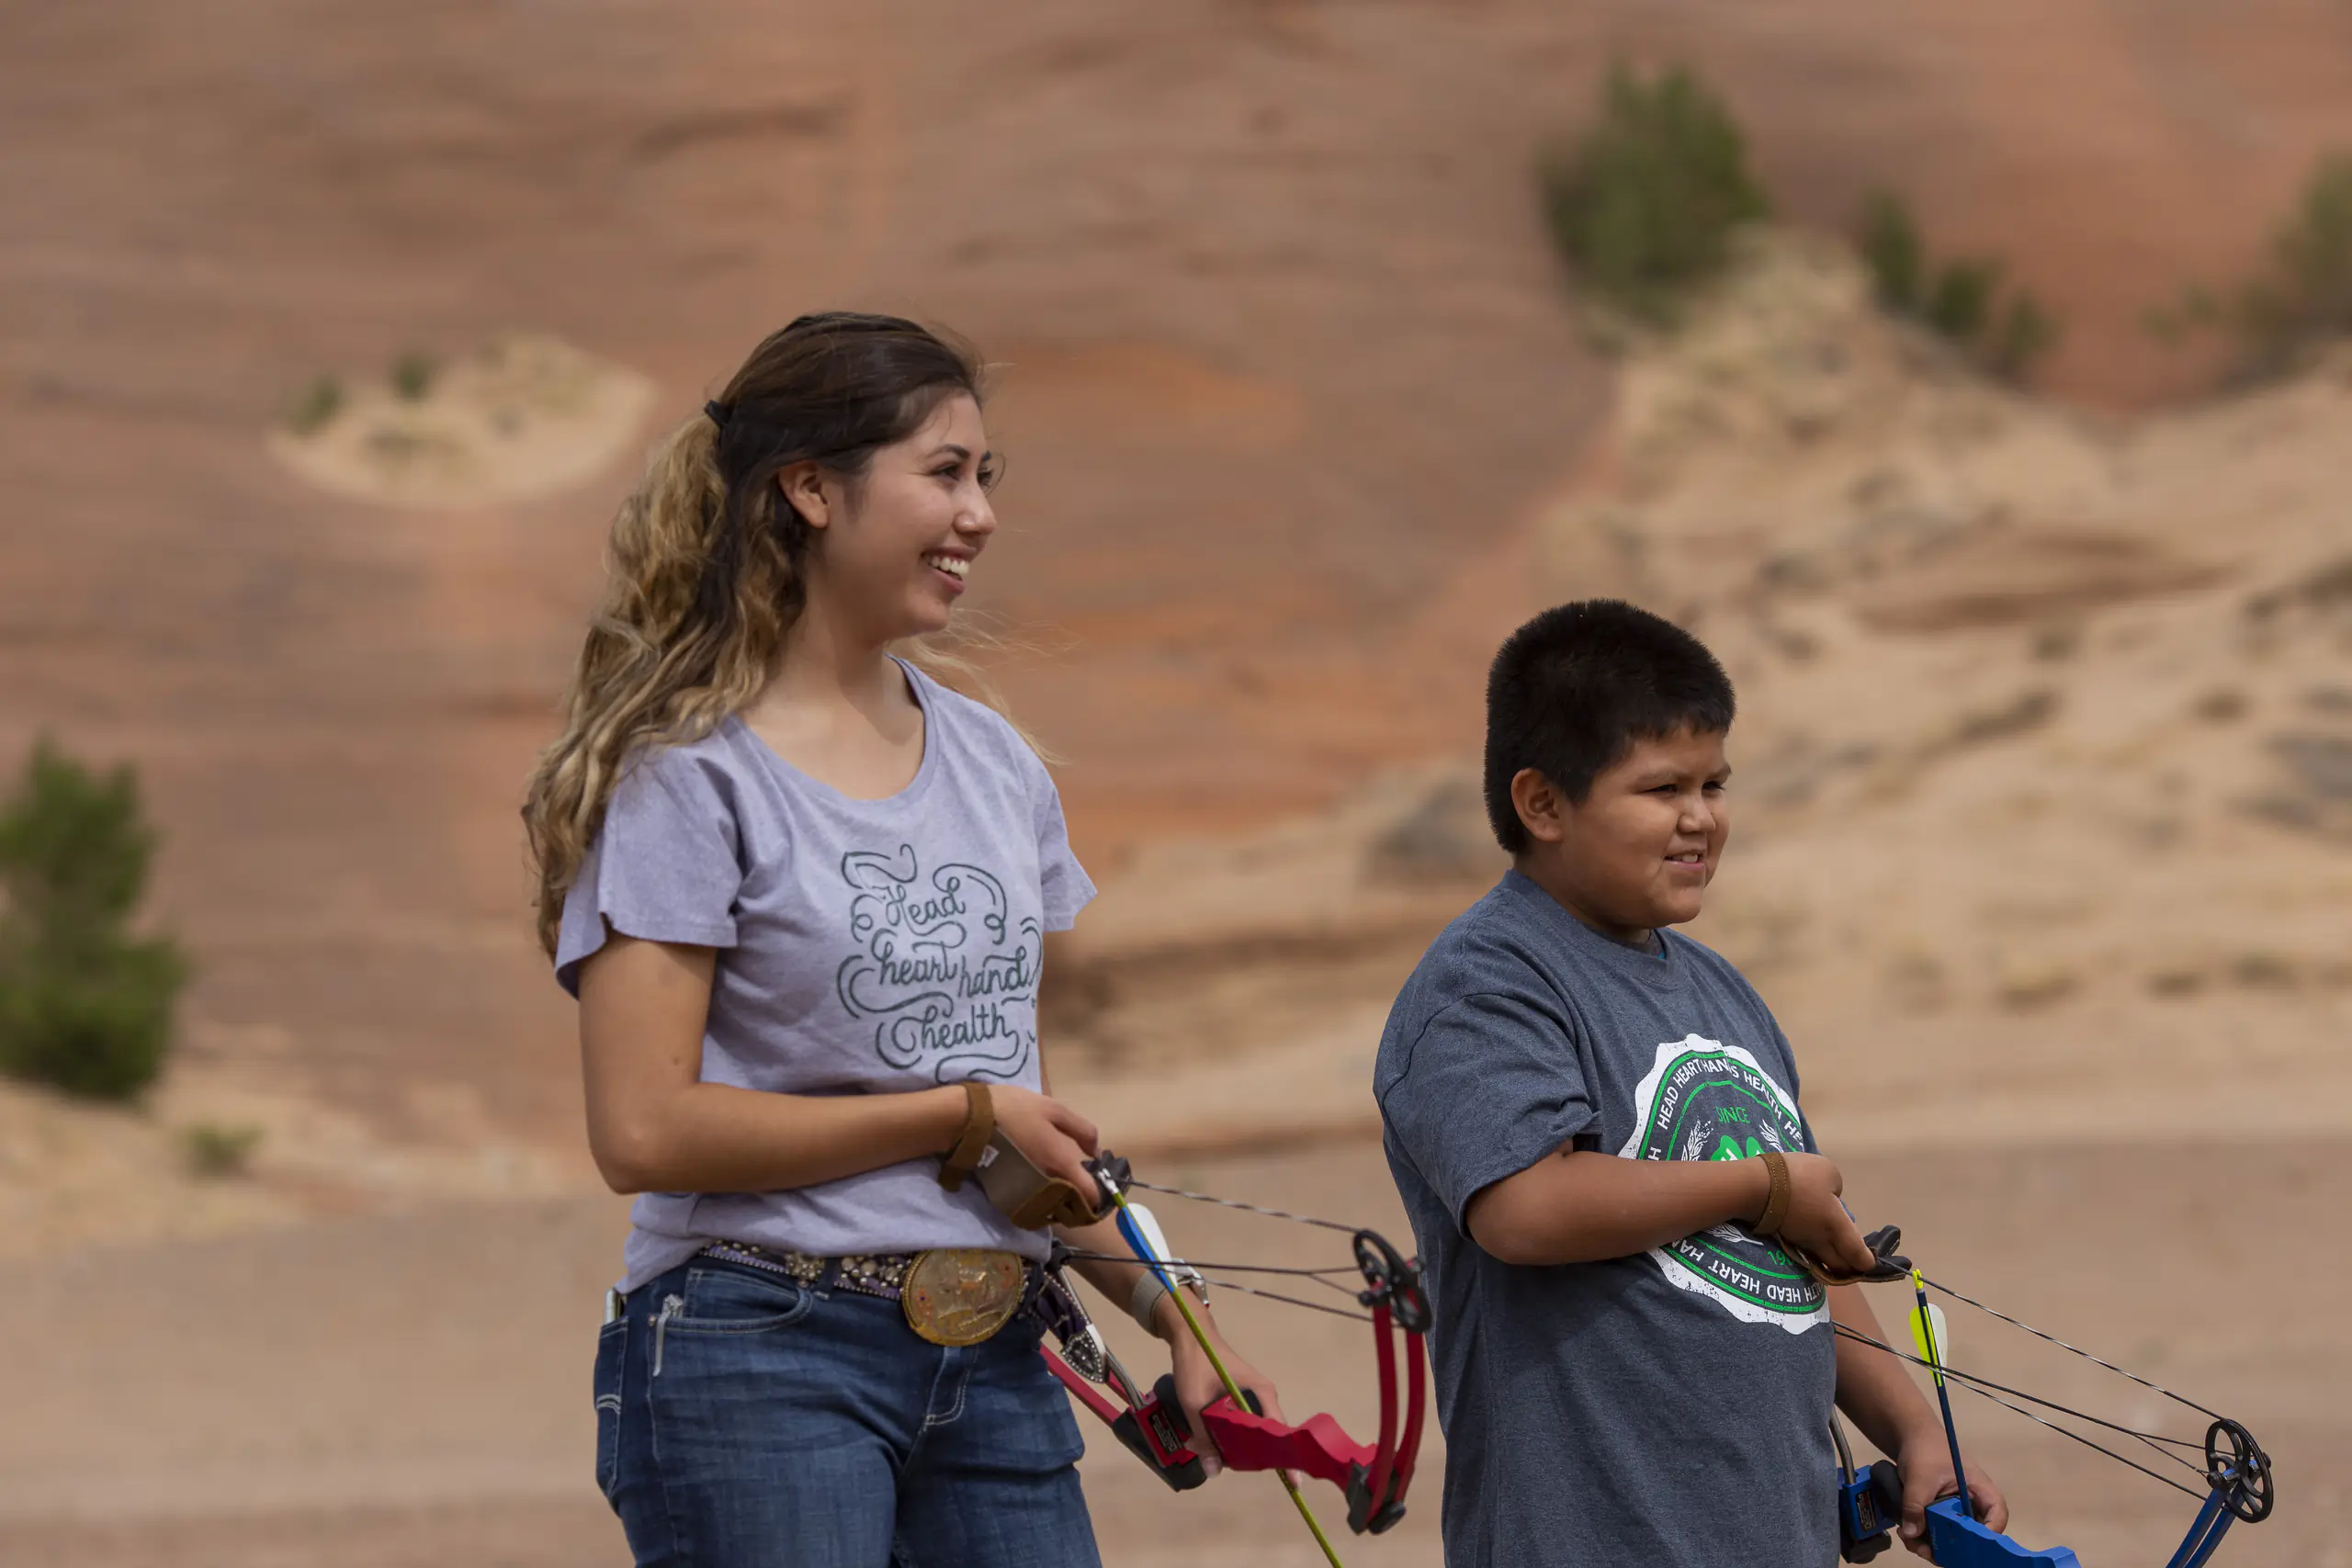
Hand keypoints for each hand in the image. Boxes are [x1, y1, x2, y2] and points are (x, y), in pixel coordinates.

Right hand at [988, 1086, 1099, 1199]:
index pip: (1090, 1194)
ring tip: (1059, 1176)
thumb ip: (1081, 1130)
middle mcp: (1047, 1184)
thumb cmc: (1015, 1110)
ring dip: (1061, 1194)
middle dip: (1080, 1193)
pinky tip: (1039, 1177)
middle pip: (1073, 1201)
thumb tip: (1096, 1152)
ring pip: (1053, 1202)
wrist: (970, 1120)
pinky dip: (1041, 1195)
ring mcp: (1028, 1191)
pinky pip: (1034, 1200)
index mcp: (1061, 1164)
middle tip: (1079, 1174)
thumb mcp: (1053, 1109)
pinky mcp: (1011, 1193)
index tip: (1100, 1182)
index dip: (1100, 1191)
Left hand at [1165, 1316, 1290, 1481]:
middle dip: (1255, 1455)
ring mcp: (1253, 1398)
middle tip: (1236, 1469)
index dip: (1285, 1456)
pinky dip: (1232, 1436)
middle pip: (1268, 1434)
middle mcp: (1264, 1397)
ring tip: (1218, 1457)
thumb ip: (1204, 1437)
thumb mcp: (1195, 1402)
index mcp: (1262, 1392)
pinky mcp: (1241, 1399)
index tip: (1293, 1481)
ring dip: (1238, 1446)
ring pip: (1253, 1432)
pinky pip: (1243, 1425)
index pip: (1280, 1430)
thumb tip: (1214, 1472)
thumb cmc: (1197, 1364)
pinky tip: (1215, 1445)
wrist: (1190, 1336)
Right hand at [1773, 1153, 1875, 1276]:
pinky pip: (1807, 1248)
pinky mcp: (1785, 1236)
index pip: (1858, 1256)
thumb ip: (1836, 1189)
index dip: (1867, 1262)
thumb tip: (1831, 1199)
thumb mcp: (1828, 1172)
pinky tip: (1812, 1230)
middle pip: (1840, 1266)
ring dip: (1831, 1256)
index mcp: (1837, 1227)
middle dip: (1850, 1266)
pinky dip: (1814, 1245)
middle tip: (1854, 1258)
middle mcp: (1821, 1240)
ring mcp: (1801, 1241)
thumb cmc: (1799, 1178)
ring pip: (1822, 1258)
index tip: (1871, 1261)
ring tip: (1833, 1243)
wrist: (1756, 1186)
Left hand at [1893, 1433, 2008, 1558]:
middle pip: (1974, 1533)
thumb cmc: (1924, 1450)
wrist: (1909, 1436)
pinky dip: (1925, 1538)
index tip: (1968, 1545)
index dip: (1989, 1532)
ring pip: (1954, 1538)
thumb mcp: (1919, 1476)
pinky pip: (1939, 1533)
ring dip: (1934, 1546)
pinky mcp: (1941, 1514)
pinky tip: (1907, 1534)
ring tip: (1910, 1541)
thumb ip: (1915, 1504)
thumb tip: (1911, 1534)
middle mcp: (1973, 1503)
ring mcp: (1957, 1510)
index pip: (1997, 1513)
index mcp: (1979, 1489)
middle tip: (1927, 1551)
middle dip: (1952, 1547)